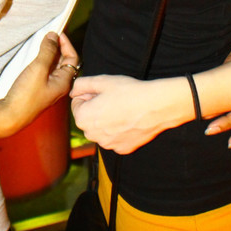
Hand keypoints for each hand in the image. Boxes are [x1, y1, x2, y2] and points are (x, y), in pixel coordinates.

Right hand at [0, 32, 79, 137]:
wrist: (9, 116)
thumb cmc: (26, 95)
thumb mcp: (38, 69)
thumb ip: (47, 51)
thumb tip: (53, 35)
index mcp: (63, 82)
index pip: (72, 58)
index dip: (66, 44)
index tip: (56, 33)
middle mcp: (58, 86)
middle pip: (63, 62)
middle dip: (58, 47)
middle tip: (48, 36)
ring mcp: (47, 88)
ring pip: (52, 67)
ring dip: (48, 54)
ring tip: (40, 43)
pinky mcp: (36, 90)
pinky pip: (43, 72)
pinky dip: (41, 61)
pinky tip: (32, 57)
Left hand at [71, 73, 190, 153]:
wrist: (156, 106)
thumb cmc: (129, 92)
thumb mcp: (102, 81)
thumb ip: (81, 85)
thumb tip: (74, 92)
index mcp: (83, 118)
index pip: (76, 104)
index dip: (88, 95)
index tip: (102, 92)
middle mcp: (92, 135)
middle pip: (87, 119)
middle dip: (95, 109)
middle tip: (113, 99)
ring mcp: (108, 144)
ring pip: (101, 130)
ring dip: (106, 121)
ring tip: (122, 109)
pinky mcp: (122, 149)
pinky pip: (114, 139)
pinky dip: (119, 131)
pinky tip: (129, 120)